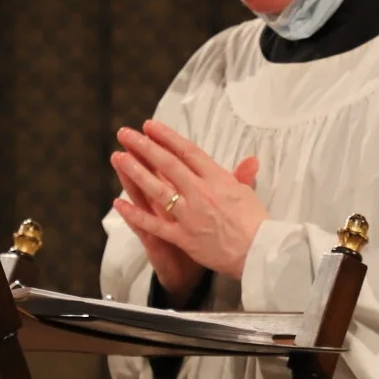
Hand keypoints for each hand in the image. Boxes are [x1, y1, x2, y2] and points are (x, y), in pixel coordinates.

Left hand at [111, 120, 266, 294]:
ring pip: (157, 190)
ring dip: (136, 172)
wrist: (259, 252)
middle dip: (145, 147)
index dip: (167, 137)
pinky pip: (154, 225)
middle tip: (126, 134)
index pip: (187, 152)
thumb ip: (242, 176)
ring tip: (119, 157)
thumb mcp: (249, 193)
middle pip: (168, 164)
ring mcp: (189, 215)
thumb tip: (250, 160)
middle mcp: (200, 192)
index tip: (150, 126)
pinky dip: (135, 215)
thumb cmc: (256, 223)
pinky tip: (118, 203)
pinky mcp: (183, 237)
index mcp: (217, 179)